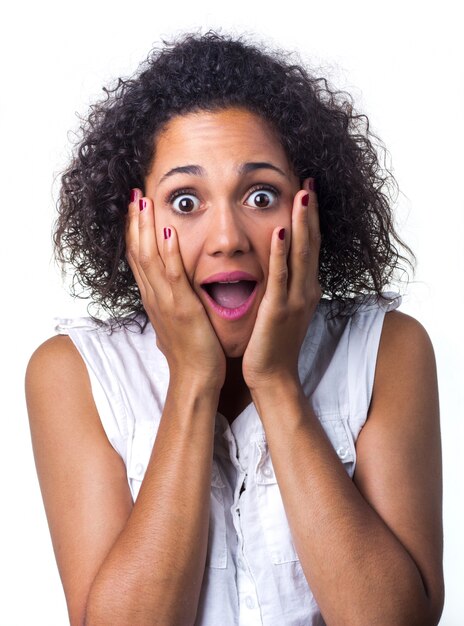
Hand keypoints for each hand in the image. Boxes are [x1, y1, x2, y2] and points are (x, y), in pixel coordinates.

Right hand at [125, 190, 225, 389]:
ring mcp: (166, 302)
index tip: (134, 209)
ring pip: (150, 259)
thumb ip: (173, 301)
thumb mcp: (177, 321)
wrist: (195, 377)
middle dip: (135, 222)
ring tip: (144, 201)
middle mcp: (155, 297)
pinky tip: (169, 231)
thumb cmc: (191, 351)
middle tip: (133, 194)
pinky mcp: (183, 308)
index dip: (134, 232)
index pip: (139, 259)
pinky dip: (169, 252)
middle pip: (138, 253)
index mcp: (155, 298)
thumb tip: (172, 291)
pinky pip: (173, 276)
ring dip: (146, 229)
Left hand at [242, 178, 320, 390]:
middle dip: (310, 211)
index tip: (307, 190)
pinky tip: (281, 231)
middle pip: (310, 243)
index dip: (310, 218)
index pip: (309, 245)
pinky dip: (282, 253)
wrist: (273, 375)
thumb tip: (279, 266)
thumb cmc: (274, 343)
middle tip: (309, 181)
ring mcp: (295, 299)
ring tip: (302, 194)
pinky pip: (280, 277)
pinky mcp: (279, 310)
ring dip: (302, 223)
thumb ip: (284, 285)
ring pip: (301, 254)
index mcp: (305, 288)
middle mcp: (306, 290)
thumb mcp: (283, 308)